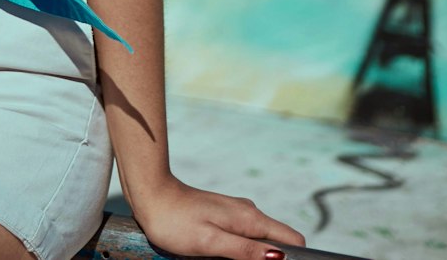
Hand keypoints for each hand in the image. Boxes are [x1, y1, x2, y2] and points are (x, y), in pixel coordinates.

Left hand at [129, 172, 306, 258]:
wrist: (151, 194)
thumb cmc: (176, 221)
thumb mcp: (211, 242)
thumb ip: (245, 250)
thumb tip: (279, 257)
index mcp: (250, 219)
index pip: (292, 239)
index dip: (295, 259)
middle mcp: (248, 213)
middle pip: (277, 242)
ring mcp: (236, 213)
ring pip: (260, 240)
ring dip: (254, 256)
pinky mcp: (224, 216)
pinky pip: (244, 237)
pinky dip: (241, 250)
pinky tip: (222, 256)